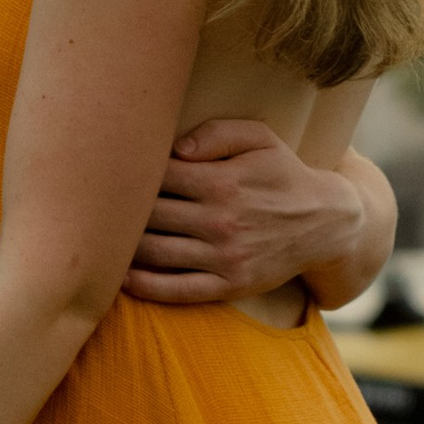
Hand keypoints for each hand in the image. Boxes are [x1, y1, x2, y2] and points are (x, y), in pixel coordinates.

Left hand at [122, 120, 364, 305]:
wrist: (328, 223)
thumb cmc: (283, 173)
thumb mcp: (260, 138)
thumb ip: (216, 133)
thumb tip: (174, 149)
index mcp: (222, 182)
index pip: (156, 176)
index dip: (129, 173)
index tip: (110, 171)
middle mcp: (220, 221)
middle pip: (148, 215)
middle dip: (119, 209)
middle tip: (96, 204)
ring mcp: (224, 257)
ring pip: (154, 253)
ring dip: (121, 247)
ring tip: (101, 237)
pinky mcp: (230, 286)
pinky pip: (176, 290)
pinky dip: (143, 286)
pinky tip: (121, 277)